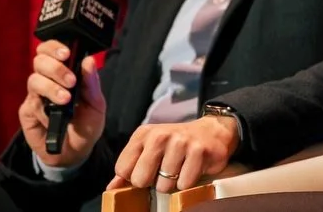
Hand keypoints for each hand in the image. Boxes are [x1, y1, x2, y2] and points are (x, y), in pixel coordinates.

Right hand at [18, 40, 107, 167]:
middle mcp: (48, 79)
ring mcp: (36, 95)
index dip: (55, 47)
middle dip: (55, 67)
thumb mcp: (96, 104)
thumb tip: (88, 60)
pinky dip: (44, 109)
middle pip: (40, 60)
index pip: (53, 50)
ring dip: (50, 87)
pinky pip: (31, 104)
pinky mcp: (27, 112)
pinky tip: (54, 117)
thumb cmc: (86, 125)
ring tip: (65, 99)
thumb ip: (91, 83)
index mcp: (65, 72)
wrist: (75, 153)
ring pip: (34, 80)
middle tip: (70, 81)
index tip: (67, 53)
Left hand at [107, 116, 240, 193]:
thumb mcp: (149, 150)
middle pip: (140, 179)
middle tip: (164, 171)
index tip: (147, 170)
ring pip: (164, 186)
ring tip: (180, 168)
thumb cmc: (175, 146)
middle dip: (152, 182)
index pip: (122, 169)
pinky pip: (184, 184)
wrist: (211, 132)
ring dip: (173, 183)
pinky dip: (188, 182)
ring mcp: (180, 142)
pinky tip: (192, 168)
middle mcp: (159, 135)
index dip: (134, 176)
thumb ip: (129, 169)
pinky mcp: (199, 151)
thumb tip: (111, 189)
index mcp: (143, 134)